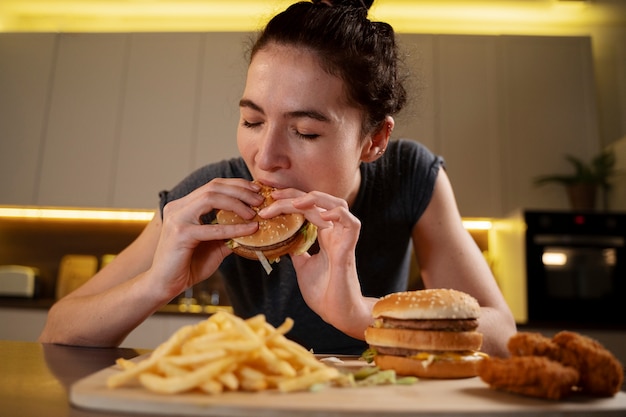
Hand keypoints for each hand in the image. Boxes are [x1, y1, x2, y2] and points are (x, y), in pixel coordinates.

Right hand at [148, 178, 262, 299]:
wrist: (165, 285)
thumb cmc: (188, 266)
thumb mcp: (214, 245)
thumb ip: (229, 234)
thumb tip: (254, 226)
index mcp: (184, 206)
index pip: (212, 185)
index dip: (236, 185)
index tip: (256, 190)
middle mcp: (178, 207)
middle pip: (213, 187)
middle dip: (240, 190)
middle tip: (260, 200)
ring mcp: (177, 218)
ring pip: (211, 198)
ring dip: (237, 203)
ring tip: (254, 212)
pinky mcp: (181, 234)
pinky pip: (213, 228)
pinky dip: (235, 227)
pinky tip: (251, 229)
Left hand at [260, 189, 372, 337]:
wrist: (336, 313)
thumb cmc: (323, 292)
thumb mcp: (302, 266)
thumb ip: (296, 250)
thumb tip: (283, 240)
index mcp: (324, 234)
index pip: (307, 206)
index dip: (289, 198)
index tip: (267, 197)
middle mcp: (334, 232)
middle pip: (317, 200)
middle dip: (294, 194)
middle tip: (272, 195)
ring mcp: (342, 239)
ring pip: (337, 204)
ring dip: (316, 199)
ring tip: (295, 202)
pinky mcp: (348, 249)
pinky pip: (351, 223)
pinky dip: (338, 214)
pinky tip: (322, 215)